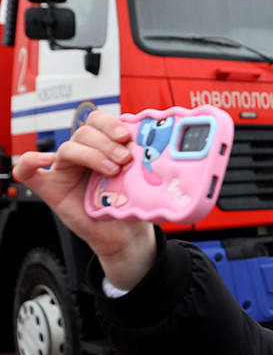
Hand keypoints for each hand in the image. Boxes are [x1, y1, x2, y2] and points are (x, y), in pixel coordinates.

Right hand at [12, 110, 156, 289]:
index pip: (97, 121)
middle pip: (84, 132)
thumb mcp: (143, 178)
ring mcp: (65, 171)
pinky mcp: (52, 189)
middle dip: (107, 143)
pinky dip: (30, 162)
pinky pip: (28, 172)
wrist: (126, 234)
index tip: (127, 136)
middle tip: (125, 159)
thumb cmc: (132, 204)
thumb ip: (145, 161)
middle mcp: (83, 155)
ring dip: (92, 154)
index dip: (110, 123)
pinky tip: (46, 160)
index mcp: (103, 147)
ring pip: (69, 147)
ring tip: (113, 170)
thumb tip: (161, 149)